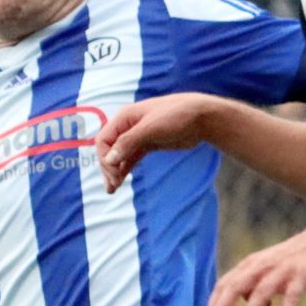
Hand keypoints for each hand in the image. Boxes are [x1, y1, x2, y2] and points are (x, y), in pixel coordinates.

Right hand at [96, 94, 214, 193]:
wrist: (202, 117)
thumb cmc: (176, 116)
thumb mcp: (151, 128)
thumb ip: (129, 142)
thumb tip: (109, 159)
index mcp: (125, 117)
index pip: (103, 140)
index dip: (104, 158)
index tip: (113, 175)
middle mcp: (128, 126)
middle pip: (110, 149)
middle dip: (108, 167)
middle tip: (113, 186)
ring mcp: (139, 136)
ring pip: (120, 155)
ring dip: (114, 171)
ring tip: (112, 189)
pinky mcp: (149, 144)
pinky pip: (131, 158)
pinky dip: (125, 168)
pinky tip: (121, 180)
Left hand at [208, 222, 305, 305]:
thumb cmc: (294, 258)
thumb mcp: (269, 268)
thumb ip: (256, 283)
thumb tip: (248, 302)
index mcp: (252, 264)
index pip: (225, 283)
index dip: (214, 302)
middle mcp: (263, 266)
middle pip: (236, 286)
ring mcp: (282, 271)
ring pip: (261, 293)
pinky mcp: (301, 276)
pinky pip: (291, 297)